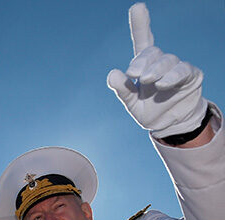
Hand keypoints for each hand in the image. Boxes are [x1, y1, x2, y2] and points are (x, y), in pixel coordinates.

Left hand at [107, 3, 206, 137]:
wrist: (169, 125)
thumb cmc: (149, 111)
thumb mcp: (132, 103)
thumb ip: (122, 90)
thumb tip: (112, 74)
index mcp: (144, 67)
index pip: (143, 42)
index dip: (140, 24)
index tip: (137, 7)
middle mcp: (160, 64)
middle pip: (152, 52)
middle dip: (142, 62)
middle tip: (135, 75)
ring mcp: (176, 68)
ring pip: (167, 61)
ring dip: (157, 70)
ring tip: (149, 81)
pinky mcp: (191, 75)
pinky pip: (182, 70)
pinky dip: (172, 76)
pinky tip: (163, 84)